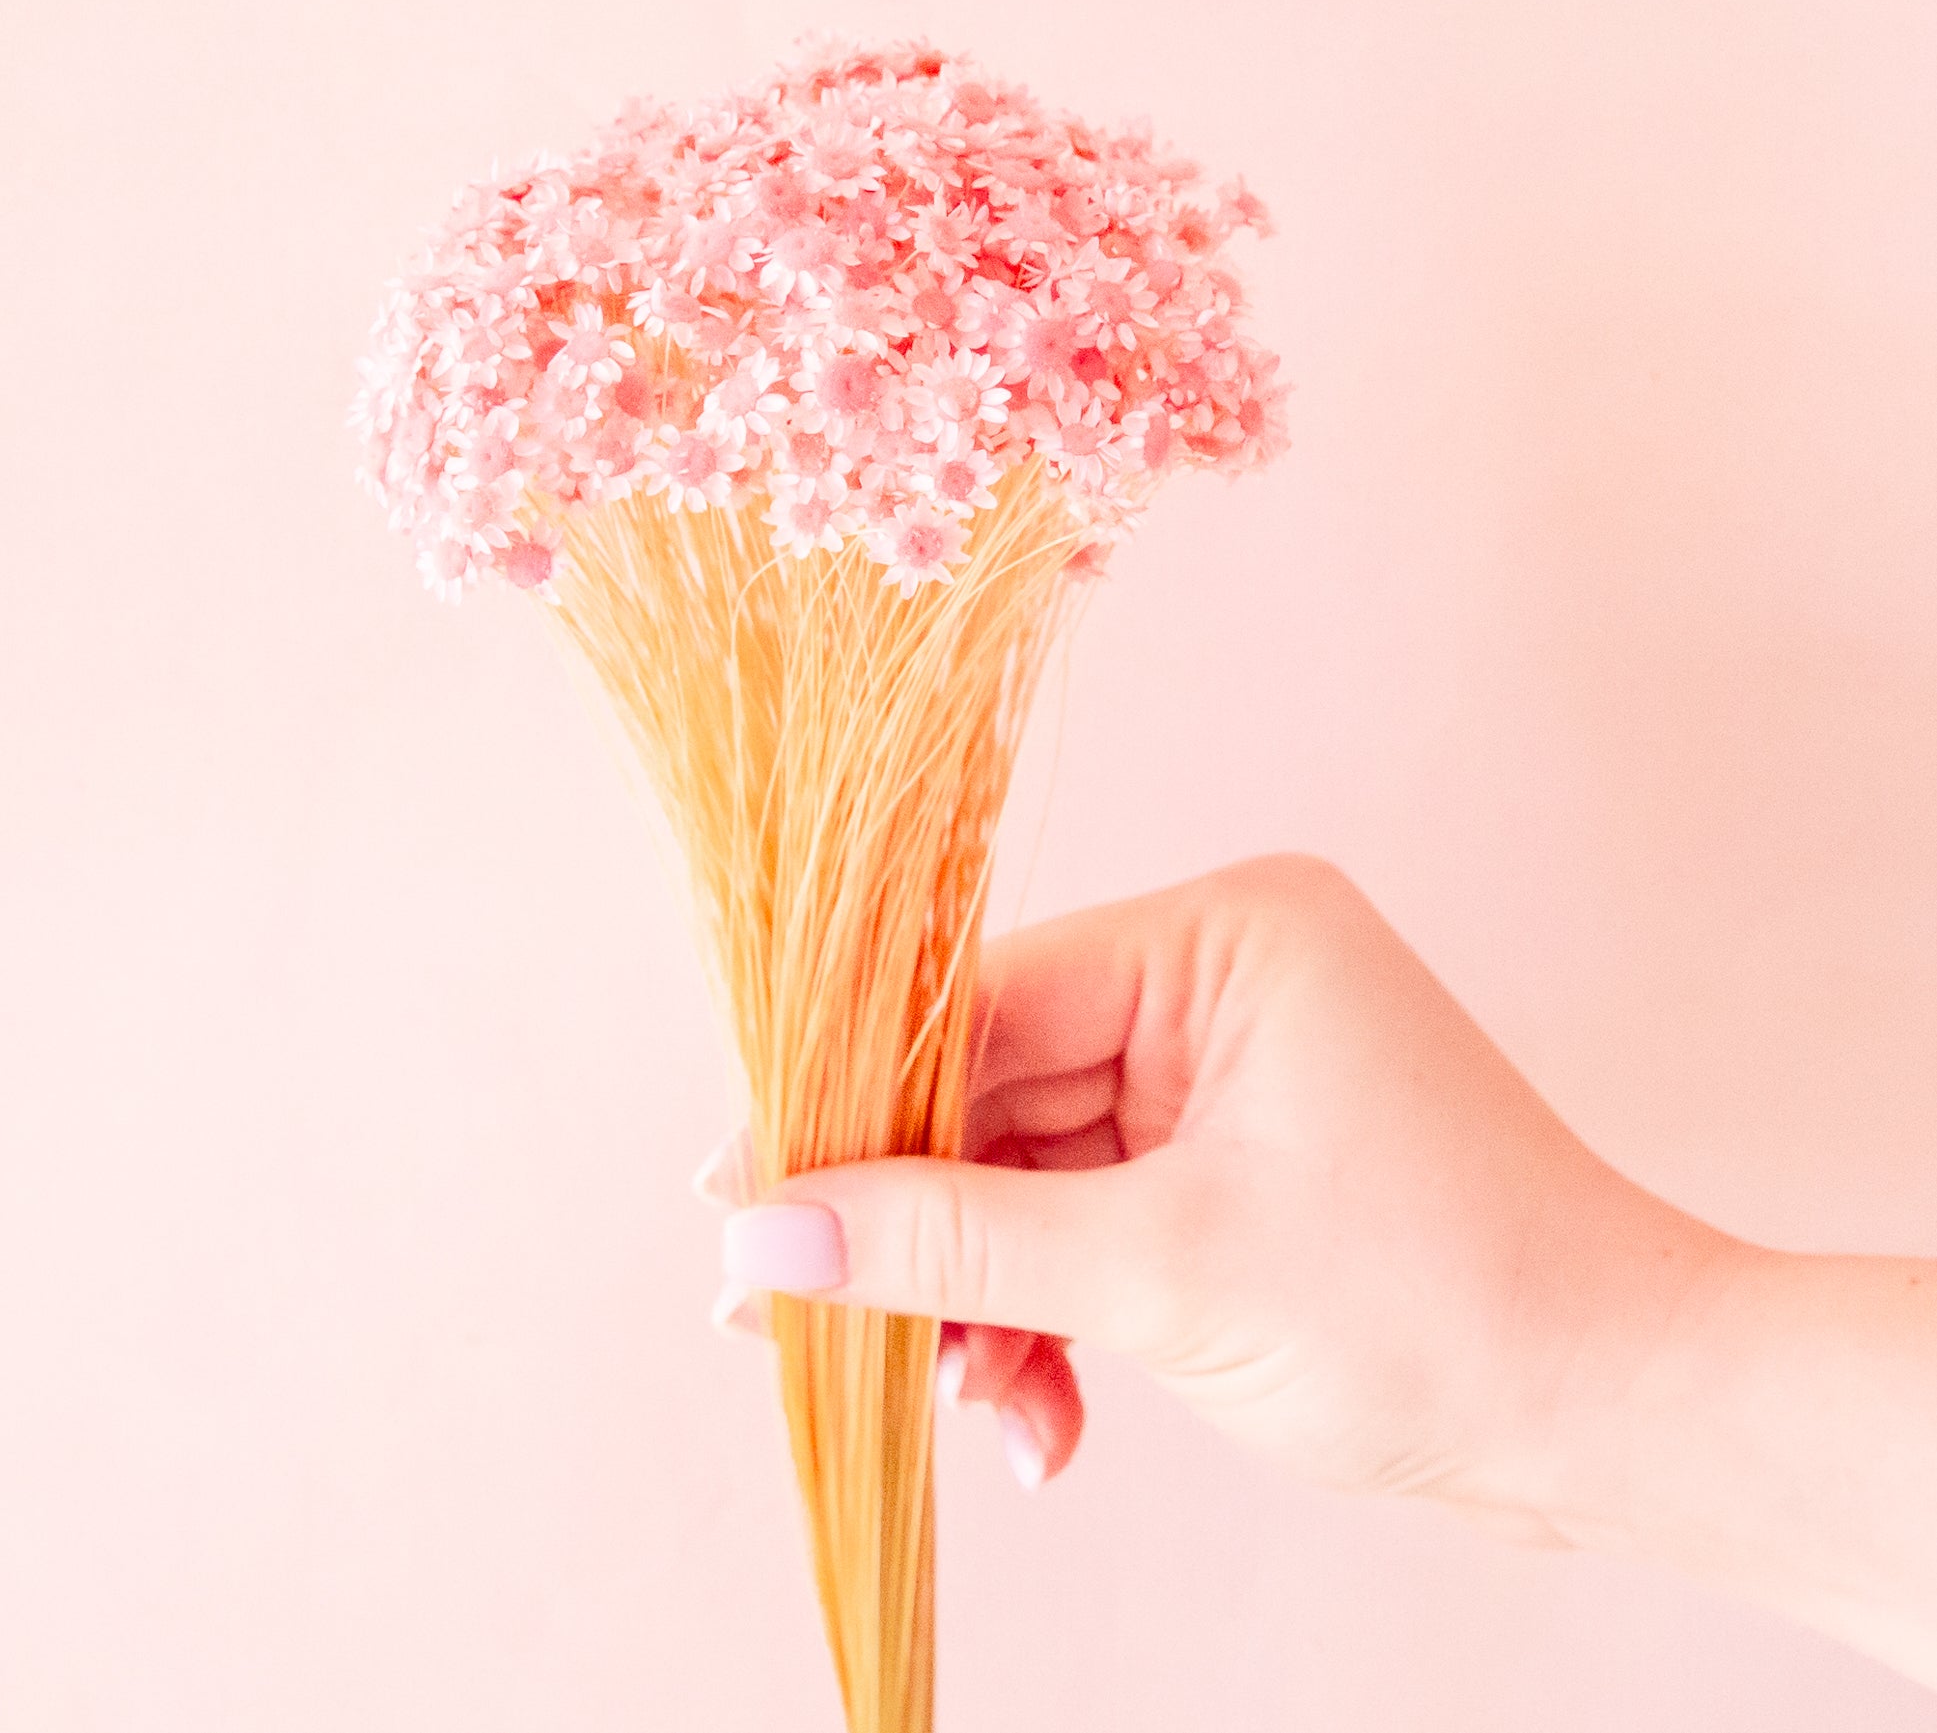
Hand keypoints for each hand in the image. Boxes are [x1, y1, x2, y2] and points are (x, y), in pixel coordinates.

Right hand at [697, 854, 1723, 1519]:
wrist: (1622, 1420)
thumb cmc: (1444, 1309)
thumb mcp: (1167, 1274)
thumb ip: (954, 1242)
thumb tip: (763, 1241)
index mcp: (1222, 936)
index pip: (979, 999)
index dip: (849, 1104)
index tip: (736, 1200)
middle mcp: (1215, 980)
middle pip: (992, 1089)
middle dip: (917, 1226)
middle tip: (805, 1331)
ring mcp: (1222, 1073)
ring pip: (1029, 1170)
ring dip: (985, 1295)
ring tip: (970, 1405)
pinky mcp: (1228, 1161)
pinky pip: (1088, 1219)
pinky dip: (1051, 1314)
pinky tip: (1041, 1413)